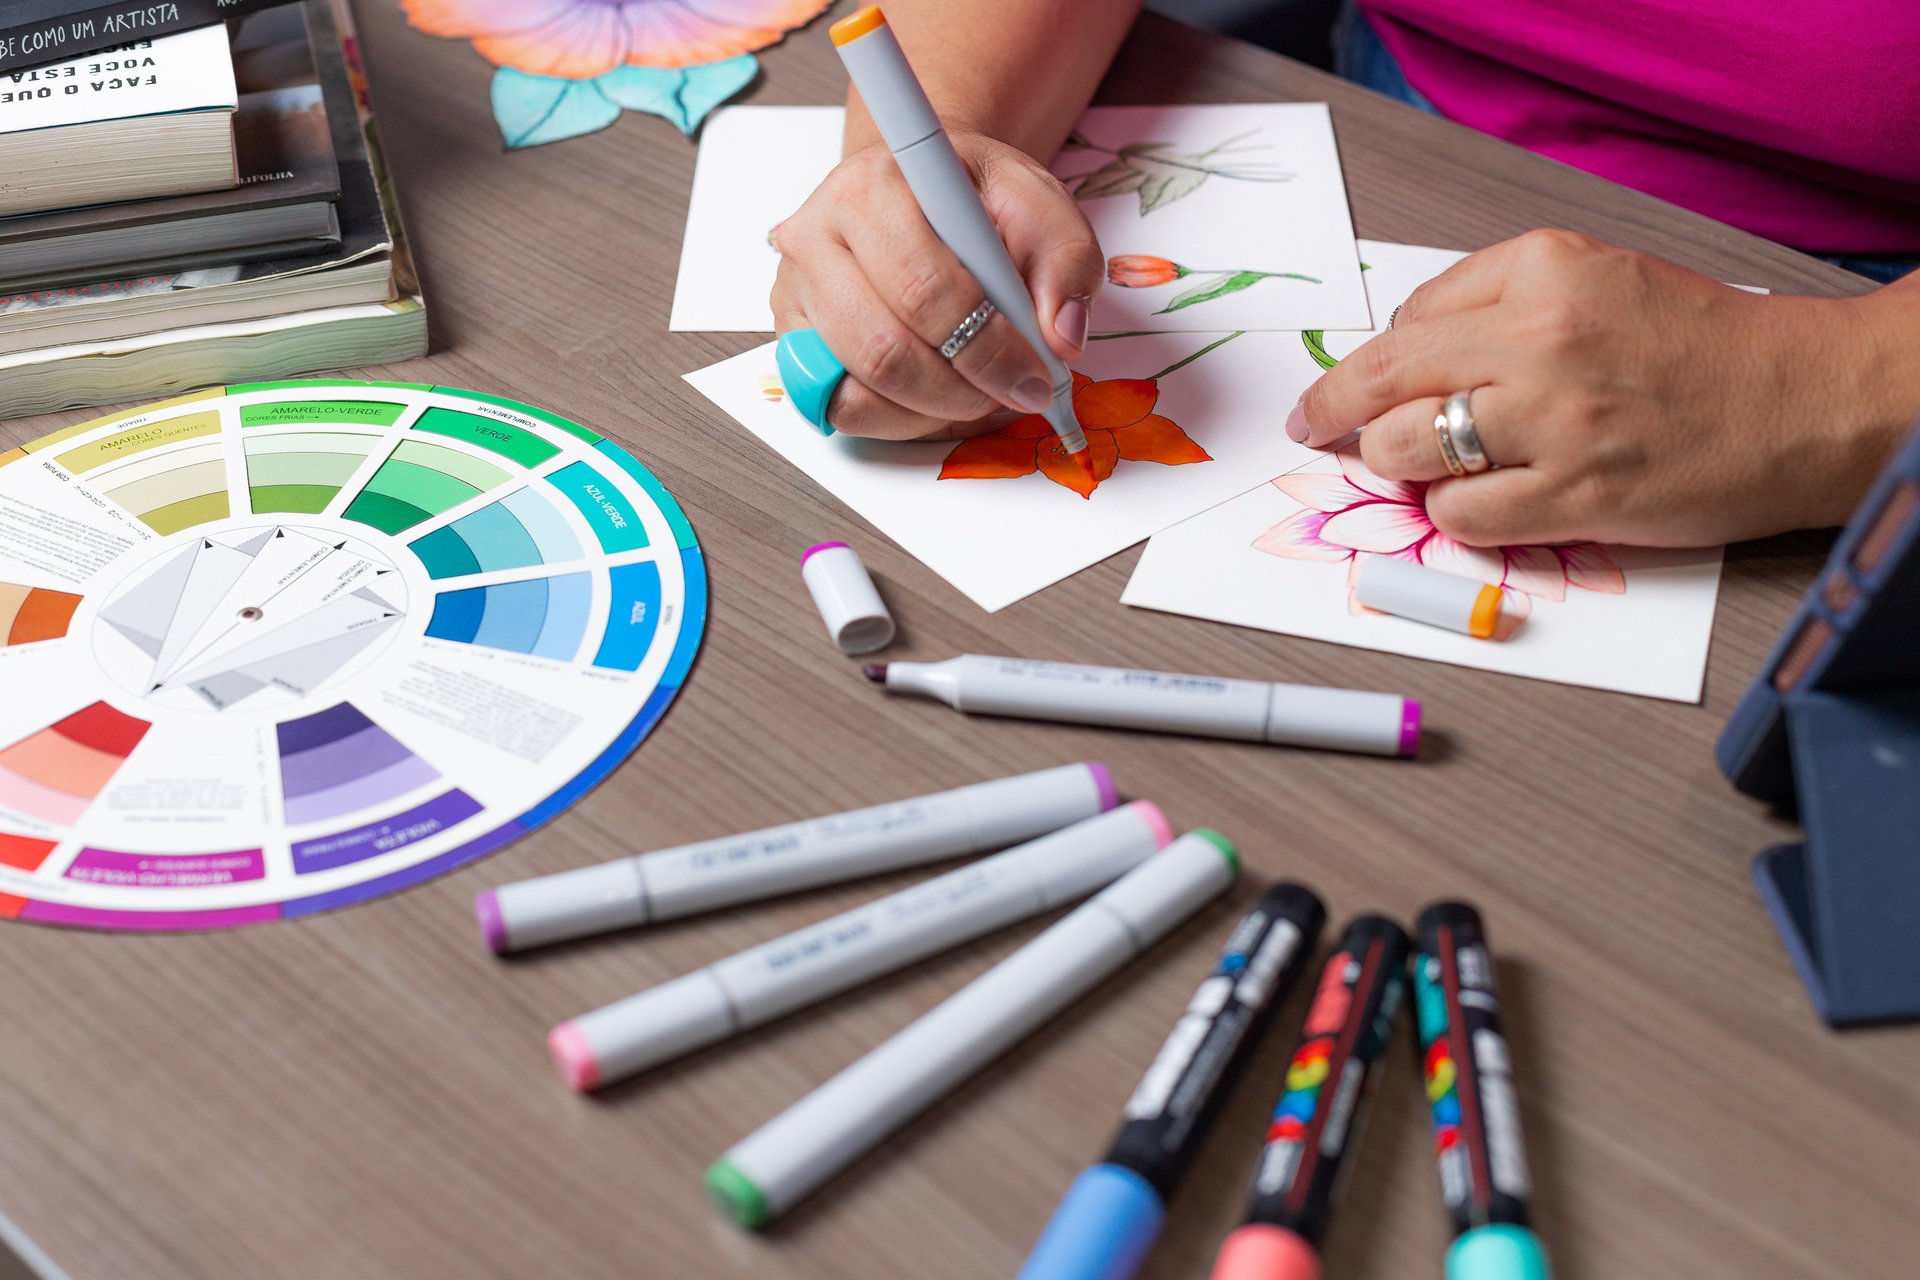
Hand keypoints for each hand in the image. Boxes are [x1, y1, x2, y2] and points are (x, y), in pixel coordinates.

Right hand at [771, 130, 1101, 439]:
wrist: (924, 192)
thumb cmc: (975, 200)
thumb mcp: (1039, 206)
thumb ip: (1065, 263)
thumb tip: (1061, 338)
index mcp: (872, 188)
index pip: (924, 290)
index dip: (988, 348)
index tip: (1037, 375)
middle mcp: (815, 237)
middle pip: (884, 351)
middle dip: (964, 391)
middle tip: (1014, 394)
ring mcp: (795, 293)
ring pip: (858, 391)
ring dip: (934, 412)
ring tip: (979, 393)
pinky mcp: (792, 340)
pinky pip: (840, 408)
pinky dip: (900, 420)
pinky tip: (938, 396)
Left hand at [1289, 230, 1913, 546]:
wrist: (1806, 400)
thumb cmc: (1703, 342)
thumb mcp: (1599, 277)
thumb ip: (1500, 301)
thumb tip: (1404, 351)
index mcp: (1542, 270)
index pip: (1408, 318)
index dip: (1372, 360)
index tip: (1344, 386)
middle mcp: (1539, 337)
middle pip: (1385, 379)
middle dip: (1333, 409)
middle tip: (1315, 427)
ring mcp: (1553, 420)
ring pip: (1407, 449)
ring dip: (1398, 465)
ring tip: (1421, 466)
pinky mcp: (1572, 495)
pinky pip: (1460, 514)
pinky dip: (1454, 514)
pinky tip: (1483, 501)